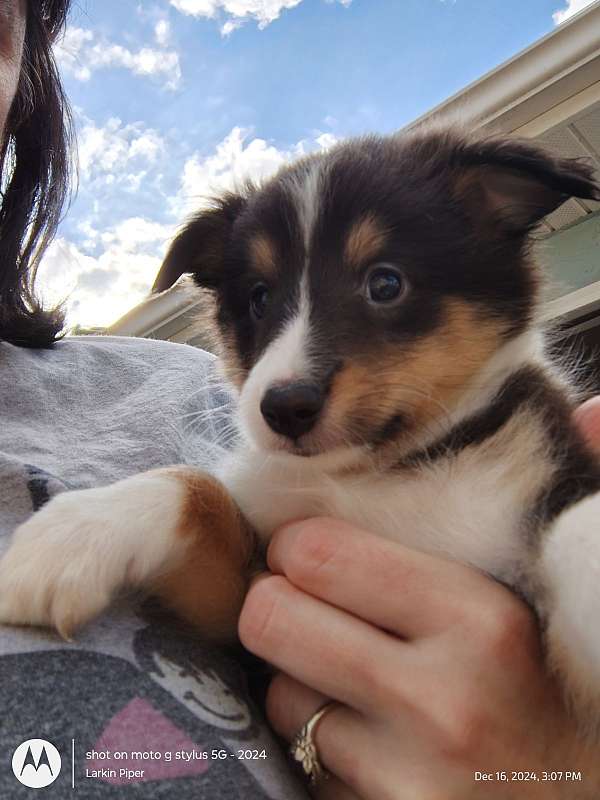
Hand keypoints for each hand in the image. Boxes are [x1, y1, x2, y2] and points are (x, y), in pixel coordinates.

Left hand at [238, 399, 599, 799]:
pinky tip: (370, 744)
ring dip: (301, 684)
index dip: (299, 550)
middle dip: (277, 608)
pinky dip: (320, 747)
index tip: (314, 557)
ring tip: (353, 685)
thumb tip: (595, 409)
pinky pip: (301, 763)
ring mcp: (405, 778)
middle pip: (270, 615)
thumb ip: (575, 507)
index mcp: (481, 620)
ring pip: (280, 695)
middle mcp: (438, 698)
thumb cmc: (572, 694)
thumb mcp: (571, 595)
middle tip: (306, 611)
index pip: (316, 552)